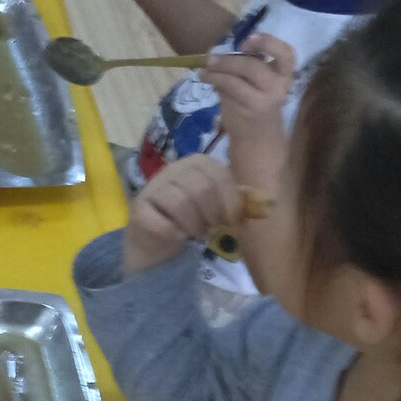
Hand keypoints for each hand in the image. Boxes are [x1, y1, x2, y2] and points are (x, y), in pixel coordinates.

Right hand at [121, 152, 240, 273]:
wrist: (157, 237)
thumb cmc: (193, 219)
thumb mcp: (218, 205)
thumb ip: (235, 198)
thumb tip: (260, 203)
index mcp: (199, 162)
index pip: (220, 177)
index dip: (231, 202)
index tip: (233, 221)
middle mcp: (175, 168)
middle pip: (202, 189)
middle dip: (213, 214)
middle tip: (213, 229)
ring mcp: (155, 185)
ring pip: (182, 203)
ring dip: (194, 225)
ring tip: (197, 234)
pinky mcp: (140, 206)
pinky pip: (161, 220)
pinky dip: (174, 233)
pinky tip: (178, 236)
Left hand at [204, 29, 294, 202]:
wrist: (257, 140)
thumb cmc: (253, 107)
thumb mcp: (256, 84)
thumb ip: (246, 67)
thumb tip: (218, 52)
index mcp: (284, 75)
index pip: (287, 54)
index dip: (269, 43)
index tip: (249, 39)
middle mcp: (279, 86)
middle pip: (256, 64)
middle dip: (232, 57)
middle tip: (212, 56)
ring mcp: (266, 98)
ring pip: (243, 72)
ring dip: (219, 67)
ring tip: (205, 67)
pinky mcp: (251, 108)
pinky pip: (231, 86)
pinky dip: (214, 78)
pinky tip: (204, 77)